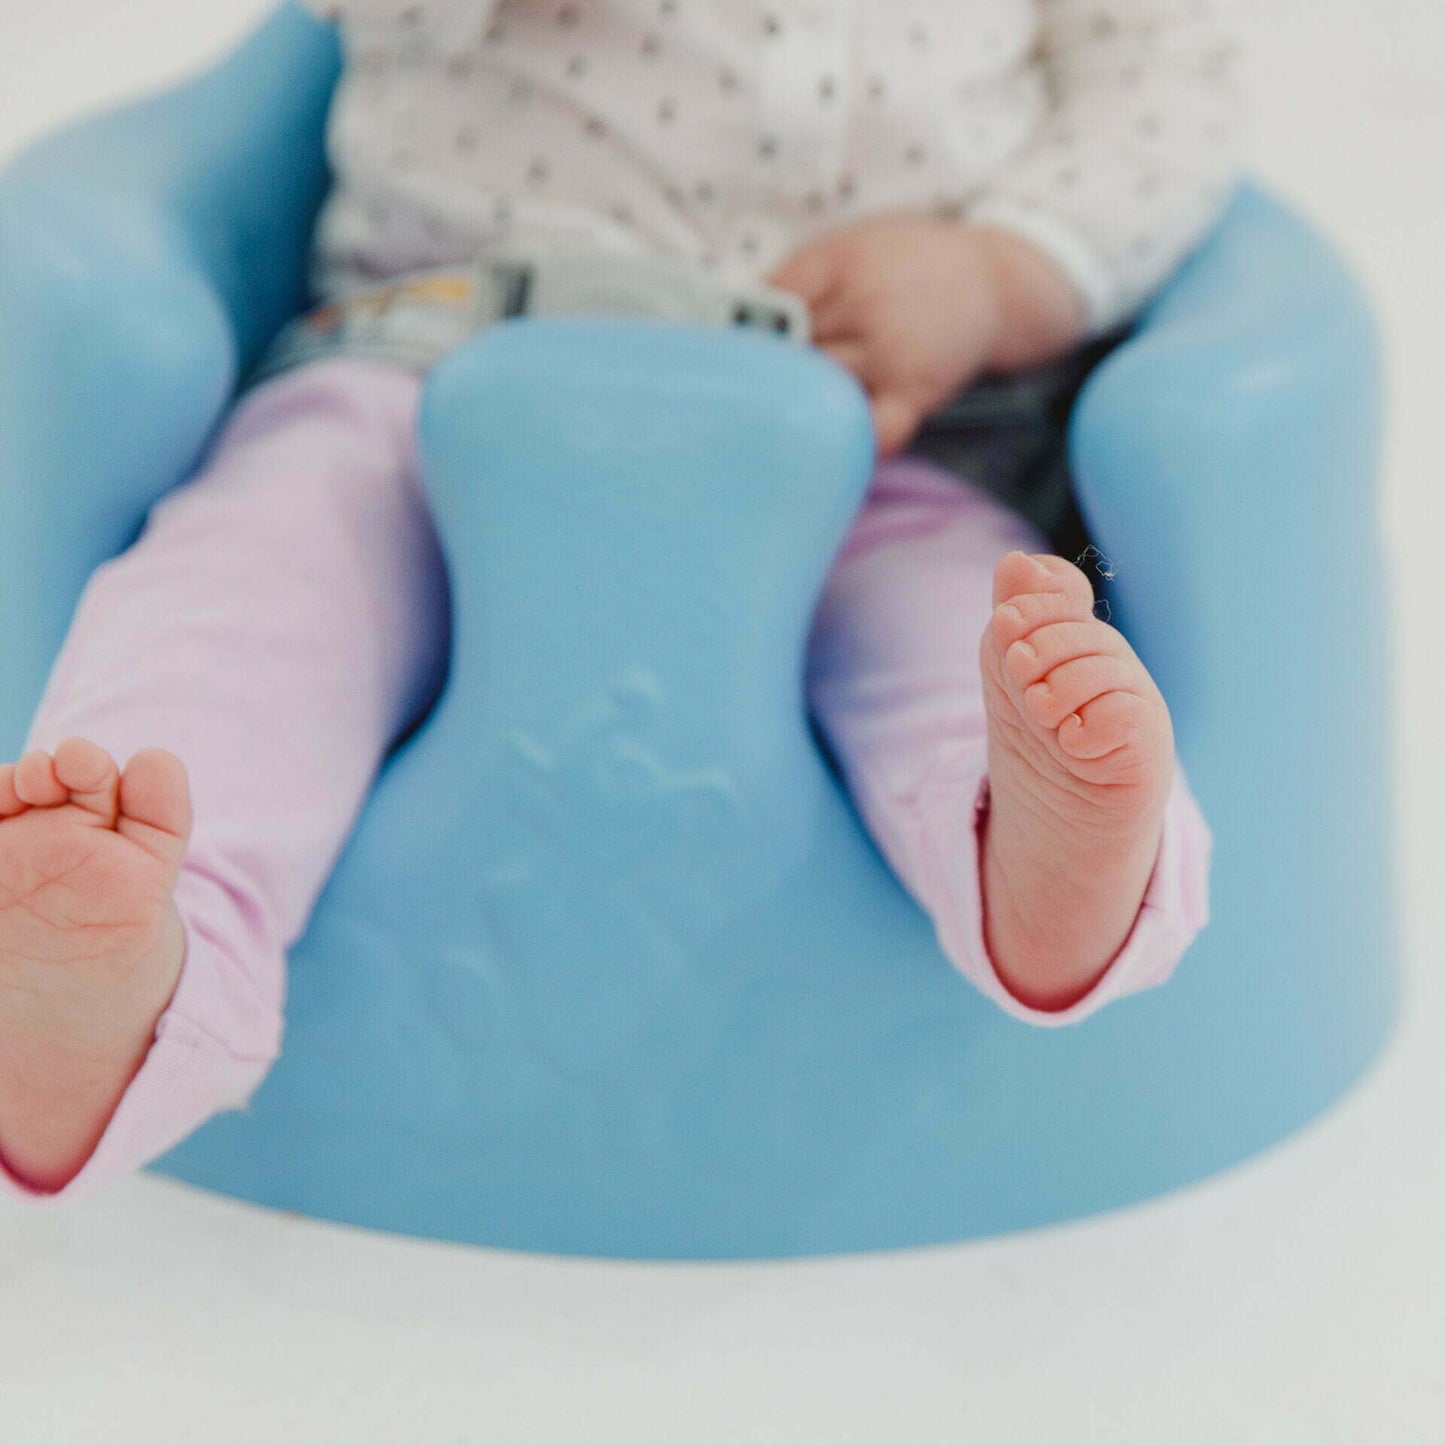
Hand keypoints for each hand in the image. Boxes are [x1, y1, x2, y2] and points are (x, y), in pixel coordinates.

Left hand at [769, 214, 1085, 456]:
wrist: (994, 282)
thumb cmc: (913, 263)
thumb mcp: (855, 242)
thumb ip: (801, 273)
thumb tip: (744, 313)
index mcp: (844, 261)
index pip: (776, 299)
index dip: (750, 324)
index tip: (736, 343)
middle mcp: (866, 305)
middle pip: (794, 349)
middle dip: (778, 363)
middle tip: (767, 375)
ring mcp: (890, 352)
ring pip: (822, 387)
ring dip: (807, 395)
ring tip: (800, 398)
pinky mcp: (915, 390)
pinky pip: (876, 430)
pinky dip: (854, 442)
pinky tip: (834, 441)